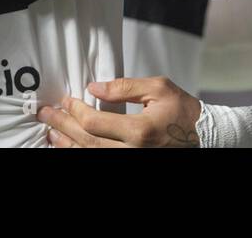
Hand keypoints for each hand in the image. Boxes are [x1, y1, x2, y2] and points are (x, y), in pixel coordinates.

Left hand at [38, 78, 202, 146]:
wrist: (205, 137)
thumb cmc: (184, 112)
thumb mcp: (158, 88)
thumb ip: (124, 87)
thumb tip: (94, 87)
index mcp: (139, 131)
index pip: (93, 122)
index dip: (74, 110)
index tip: (65, 100)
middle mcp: (133, 152)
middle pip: (86, 141)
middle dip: (62, 126)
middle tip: (45, 115)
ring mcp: (133, 162)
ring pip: (90, 157)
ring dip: (68, 145)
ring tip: (51, 134)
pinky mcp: (134, 164)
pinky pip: (101, 162)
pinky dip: (82, 154)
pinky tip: (71, 147)